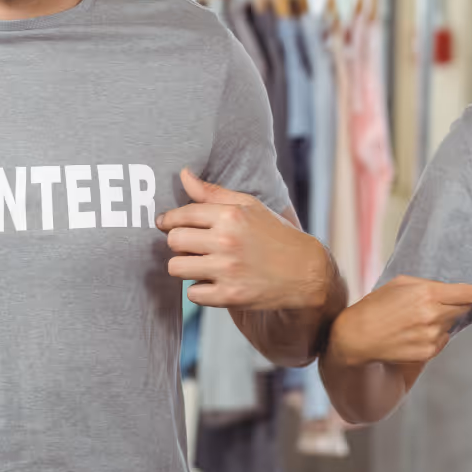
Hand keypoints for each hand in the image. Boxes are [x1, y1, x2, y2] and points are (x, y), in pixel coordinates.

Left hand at [157, 169, 329, 310]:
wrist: (304, 271)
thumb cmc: (275, 235)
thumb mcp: (249, 206)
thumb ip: (212, 192)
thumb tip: (183, 175)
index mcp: (230, 215)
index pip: (181, 215)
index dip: (169, 220)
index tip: (167, 224)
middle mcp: (226, 242)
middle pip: (173, 241)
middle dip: (179, 243)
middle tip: (192, 245)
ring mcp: (227, 270)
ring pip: (176, 268)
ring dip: (185, 266)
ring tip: (202, 263)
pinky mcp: (229, 296)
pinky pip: (192, 294)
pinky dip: (200, 289)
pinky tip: (214, 281)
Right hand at [328, 275, 471, 366]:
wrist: (357, 337)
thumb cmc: (377, 305)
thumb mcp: (400, 284)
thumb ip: (429, 285)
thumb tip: (451, 293)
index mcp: (428, 294)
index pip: (469, 293)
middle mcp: (433, 316)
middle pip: (462, 308)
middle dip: (456, 305)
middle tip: (430, 304)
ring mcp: (432, 337)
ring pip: (450, 325)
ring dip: (439, 320)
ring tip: (411, 320)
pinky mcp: (429, 353)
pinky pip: (441, 340)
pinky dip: (432, 335)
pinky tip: (410, 334)